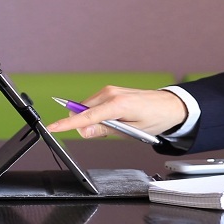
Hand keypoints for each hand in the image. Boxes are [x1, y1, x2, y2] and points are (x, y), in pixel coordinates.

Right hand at [46, 86, 186, 137]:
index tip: (53, 127)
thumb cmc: (156, 118)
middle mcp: (111, 93)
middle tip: (110, 132)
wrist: (170, 106)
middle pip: (82, 112)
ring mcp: (110, 90)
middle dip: (87, 126)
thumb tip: (84, 131)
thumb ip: (106, 130)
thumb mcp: (132, 131)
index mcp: (117, 104)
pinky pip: (94, 105)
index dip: (67, 124)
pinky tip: (116, 118)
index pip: (85, 116)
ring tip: (119, 124)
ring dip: (94, 120)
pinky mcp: (111, 91)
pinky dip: (99, 114)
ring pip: (87, 109)